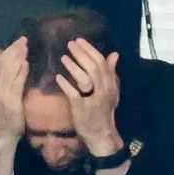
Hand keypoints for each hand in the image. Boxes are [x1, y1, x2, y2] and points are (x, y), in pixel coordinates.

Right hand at [0, 37, 28, 144]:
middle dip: (15, 50)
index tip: (21, 40)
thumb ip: (1, 71)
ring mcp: (2, 92)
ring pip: (9, 71)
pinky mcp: (10, 100)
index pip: (2, 60)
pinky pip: (16, 84)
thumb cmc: (6, 110)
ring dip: (18, 58)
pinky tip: (25, 64)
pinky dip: (20, 73)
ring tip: (26, 47)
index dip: (11, 49)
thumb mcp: (2, 88)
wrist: (4, 130)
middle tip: (25, 40)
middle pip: (5, 63)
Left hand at [55, 39, 122, 155]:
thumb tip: (114, 55)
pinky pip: (73, 94)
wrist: (101, 134)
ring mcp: (93, 100)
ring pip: (85, 80)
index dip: (90, 50)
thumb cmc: (103, 111)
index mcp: (110, 85)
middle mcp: (104, 91)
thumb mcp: (111, 91)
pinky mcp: (82, 109)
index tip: (79, 40)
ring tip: (63, 58)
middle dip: (81, 54)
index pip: (102, 63)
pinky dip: (65, 84)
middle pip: (94, 68)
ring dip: (73, 67)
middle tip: (70, 44)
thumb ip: (111, 73)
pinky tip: (58, 77)